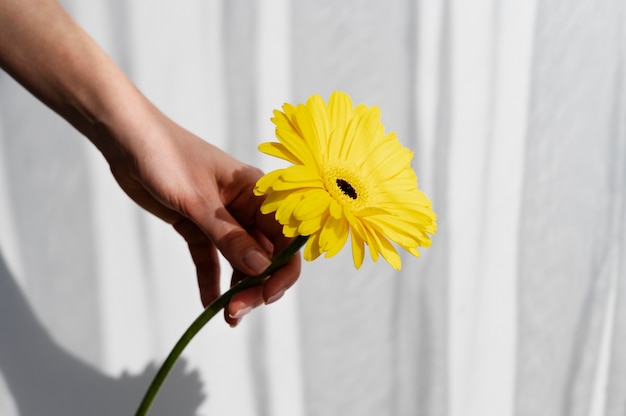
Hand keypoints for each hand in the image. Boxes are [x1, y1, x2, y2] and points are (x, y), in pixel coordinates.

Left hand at [101, 109, 300, 325]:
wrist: (126, 138)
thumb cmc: (165, 155)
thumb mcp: (198, 200)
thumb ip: (229, 236)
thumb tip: (262, 269)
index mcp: (257, 192)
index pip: (287, 235)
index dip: (284, 267)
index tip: (268, 294)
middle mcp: (246, 206)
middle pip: (266, 253)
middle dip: (258, 285)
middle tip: (238, 311)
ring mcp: (223, 217)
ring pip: (241, 260)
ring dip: (238, 288)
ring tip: (227, 315)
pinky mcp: (198, 225)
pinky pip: (212, 258)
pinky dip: (212, 281)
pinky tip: (209, 304)